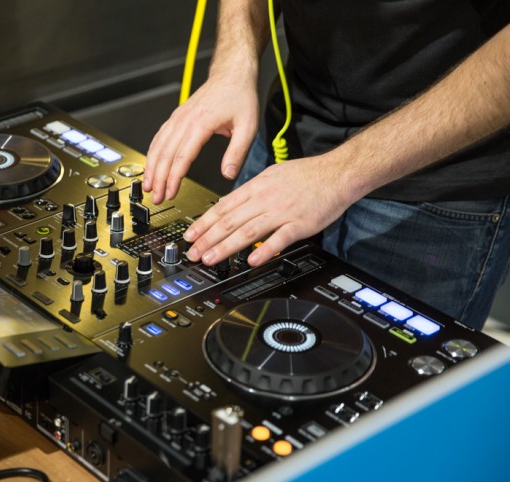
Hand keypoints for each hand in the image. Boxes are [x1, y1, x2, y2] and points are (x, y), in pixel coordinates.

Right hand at [143, 74, 259, 204]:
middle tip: (156, 197)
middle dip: (158, 178)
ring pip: (158, 146)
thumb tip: (228, 174)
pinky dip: (153, 153)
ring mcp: (178, 118)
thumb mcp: (248, 126)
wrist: (232, 74)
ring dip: (151, 167)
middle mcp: (185, 120)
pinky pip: (160, 137)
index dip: (174, 178)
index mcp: (201, 123)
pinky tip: (151, 165)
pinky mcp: (177, 117)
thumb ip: (237, 152)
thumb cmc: (240, 96)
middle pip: (165, 154)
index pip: (182, 157)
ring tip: (148, 186)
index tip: (170, 192)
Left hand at [183, 154, 356, 266]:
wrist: (338, 173)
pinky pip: (279, 239)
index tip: (190, 235)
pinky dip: (264, 250)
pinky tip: (251, 261)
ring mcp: (282, 212)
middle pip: (230, 221)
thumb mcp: (271, 176)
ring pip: (248, 231)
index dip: (203, 223)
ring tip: (210, 259)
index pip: (222, 207)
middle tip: (193, 253)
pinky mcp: (300, 225)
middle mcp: (265, 199)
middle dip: (207, 239)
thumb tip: (230, 204)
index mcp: (256, 187)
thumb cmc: (306, 175)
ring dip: (226, 247)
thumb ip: (250, 192)